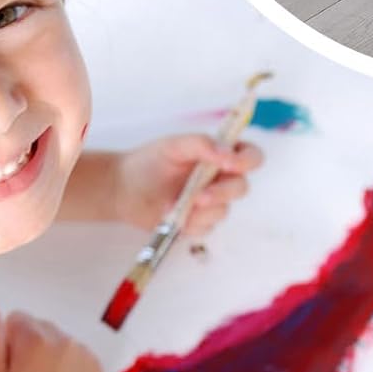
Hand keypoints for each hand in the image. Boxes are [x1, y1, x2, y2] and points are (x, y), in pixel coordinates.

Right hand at [0, 302, 101, 371]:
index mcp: (33, 338)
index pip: (16, 318)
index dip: (8, 341)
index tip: (10, 366)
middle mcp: (62, 338)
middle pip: (39, 326)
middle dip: (30, 344)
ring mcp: (83, 351)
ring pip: (60, 339)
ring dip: (50, 353)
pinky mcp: (96, 365)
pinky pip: (78, 353)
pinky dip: (69, 364)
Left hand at [112, 133, 262, 236]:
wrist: (123, 190)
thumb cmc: (150, 162)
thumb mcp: (174, 145)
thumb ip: (201, 144)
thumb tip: (227, 153)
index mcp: (220, 154)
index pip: (249, 155)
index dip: (247, 160)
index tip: (231, 164)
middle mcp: (220, 178)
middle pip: (241, 187)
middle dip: (223, 192)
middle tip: (201, 196)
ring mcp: (210, 202)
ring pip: (224, 210)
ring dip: (203, 210)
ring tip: (178, 207)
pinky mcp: (197, 223)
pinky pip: (206, 227)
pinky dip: (191, 223)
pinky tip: (174, 217)